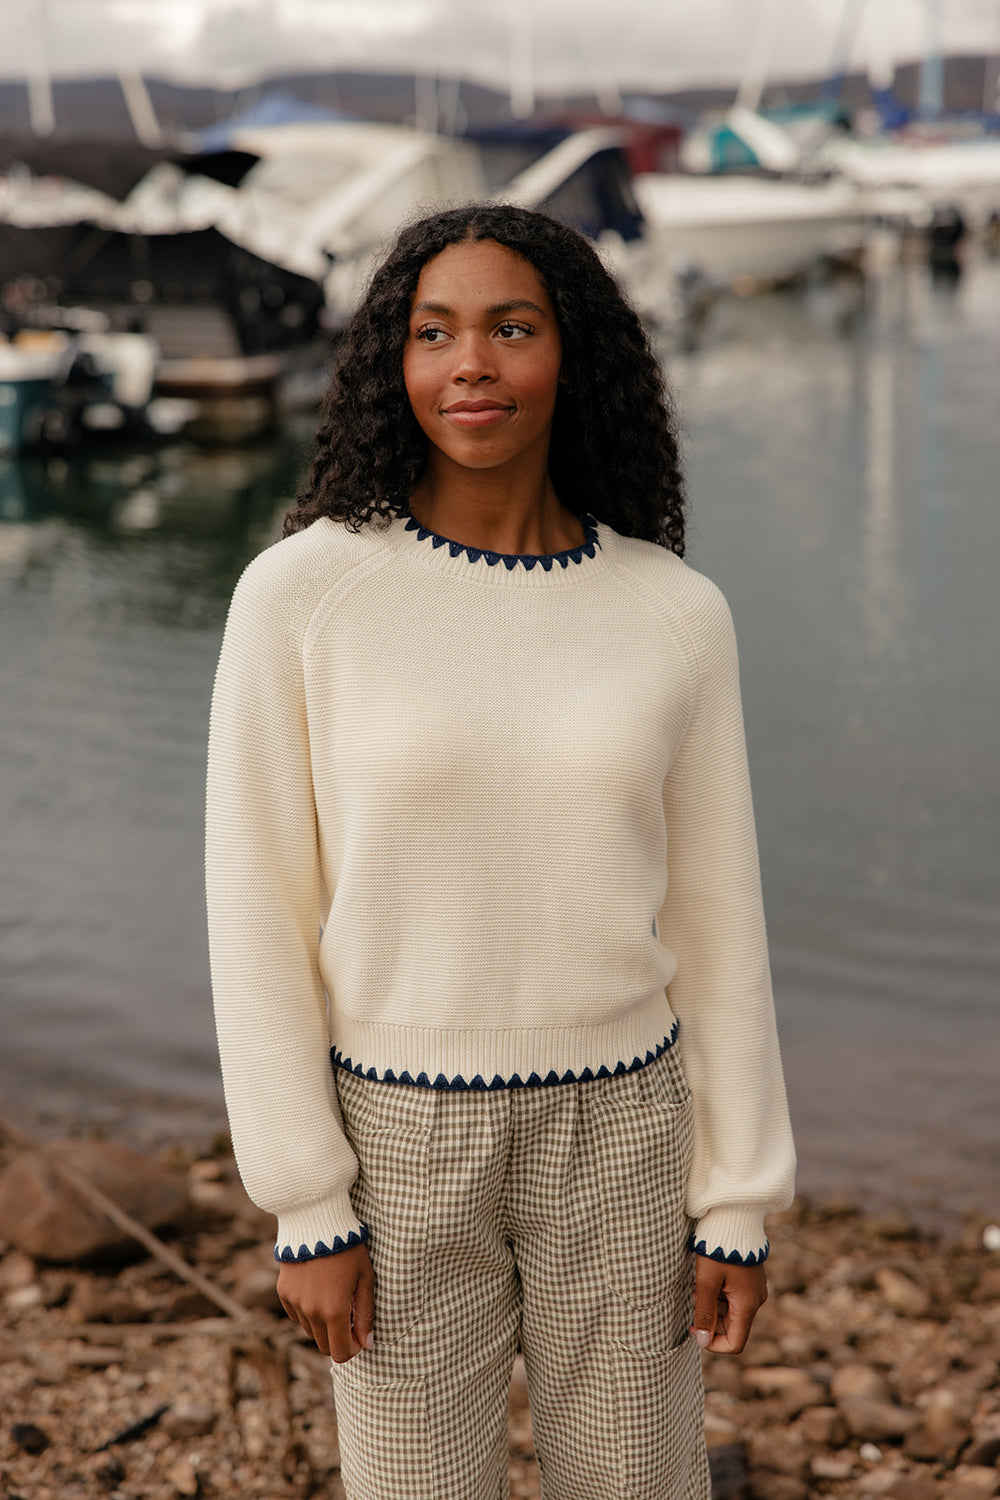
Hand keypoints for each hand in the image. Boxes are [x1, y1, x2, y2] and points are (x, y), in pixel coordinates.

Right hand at [277, 1242, 374, 1361]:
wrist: (316, 1220)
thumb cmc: (348, 1248)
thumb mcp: (365, 1278)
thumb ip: (366, 1314)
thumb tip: (367, 1344)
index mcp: (335, 1311)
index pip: (341, 1353)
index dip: (352, 1350)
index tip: (359, 1337)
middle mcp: (311, 1311)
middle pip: (323, 1345)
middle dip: (338, 1338)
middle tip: (349, 1317)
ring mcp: (295, 1302)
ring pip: (310, 1330)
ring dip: (322, 1324)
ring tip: (334, 1298)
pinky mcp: (283, 1291)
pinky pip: (296, 1314)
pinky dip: (307, 1310)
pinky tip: (317, 1289)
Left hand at [691, 1257, 766, 1354]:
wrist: (734, 1218)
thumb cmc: (718, 1250)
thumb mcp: (706, 1282)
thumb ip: (705, 1313)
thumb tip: (703, 1341)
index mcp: (747, 1305)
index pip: (734, 1343)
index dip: (712, 1343)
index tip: (694, 1327)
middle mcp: (755, 1301)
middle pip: (731, 1327)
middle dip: (709, 1319)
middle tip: (695, 1297)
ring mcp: (754, 1290)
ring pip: (730, 1312)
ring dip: (712, 1305)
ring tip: (700, 1285)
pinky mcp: (749, 1281)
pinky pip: (733, 1298)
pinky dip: (718, 1295)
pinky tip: (709, 1278)